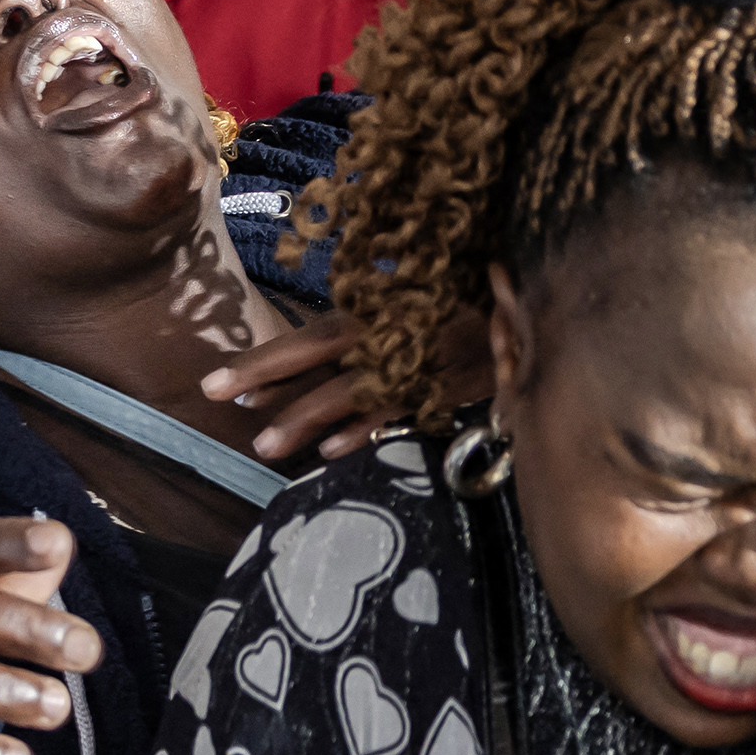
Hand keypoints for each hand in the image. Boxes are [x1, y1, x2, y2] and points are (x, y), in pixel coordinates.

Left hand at [199, 314, 479, 466]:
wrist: (541, 302)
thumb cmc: (480, 302)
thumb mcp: (427, 304)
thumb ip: (380, 327)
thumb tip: (327, 353)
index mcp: (384, 310)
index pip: (315, 335)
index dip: (268, 357)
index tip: (220, 381)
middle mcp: (394, 331)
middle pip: (319, 351)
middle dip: (264, 373)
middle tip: (214, 393)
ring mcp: (421, 359)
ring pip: (352, 388)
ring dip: (305, 416)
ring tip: (263, 444)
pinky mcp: (452, 384)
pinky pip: (401, 407)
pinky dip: (365, 428)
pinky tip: (329, 452)